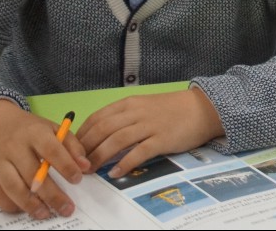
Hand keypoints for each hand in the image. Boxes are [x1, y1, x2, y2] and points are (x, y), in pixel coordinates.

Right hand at [0, 99, 89, 218]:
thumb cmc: (31, 130)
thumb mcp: (54, 129)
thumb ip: (72, 146)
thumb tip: (85, 167)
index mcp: (34, 132)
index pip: (51, 150)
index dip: (66, 166)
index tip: (78, 180)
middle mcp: (13, 146)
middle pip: (32, 173)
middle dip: (51, 194)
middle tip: (66, 208)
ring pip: (12, 186)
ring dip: (30, 204)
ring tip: (45, 214)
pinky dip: (9, 204)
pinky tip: (23, 209)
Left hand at [75, 88, 224, 177]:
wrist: (202, 108)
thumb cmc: (172, 109)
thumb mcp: (144, 106)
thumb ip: (125, 117)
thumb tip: (101, 136)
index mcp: (129, 103)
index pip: (97, 117)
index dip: (82, 135)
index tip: (72, 149)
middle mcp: (136, 112)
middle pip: (103, 129)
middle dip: (86, 148)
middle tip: (77, 164)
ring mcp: (150, 125)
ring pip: (117, 140)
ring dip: (100, 156)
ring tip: (90, 170)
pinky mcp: (162, 139)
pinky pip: (139, 152)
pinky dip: (125, 163)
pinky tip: (116, 173)